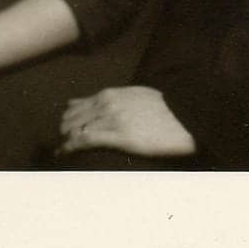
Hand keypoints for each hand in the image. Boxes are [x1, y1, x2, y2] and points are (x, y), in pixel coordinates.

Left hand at [58, 86, 196, 157]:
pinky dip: (71, 147)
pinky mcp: (120, 136)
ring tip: (63, 150)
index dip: (68, 119)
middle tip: (63, 143)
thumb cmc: (166, 110)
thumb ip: (116, 100)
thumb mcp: (136, 96)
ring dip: (66, 140)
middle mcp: (106, 104)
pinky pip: (86, 140)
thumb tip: (101, 104)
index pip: (77, 106)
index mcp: (110, 94)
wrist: (186, 117)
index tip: (65, 130)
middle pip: (72, 118)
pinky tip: (64, 153)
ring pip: (75, 128)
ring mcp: (112, 119)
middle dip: (65, 131)